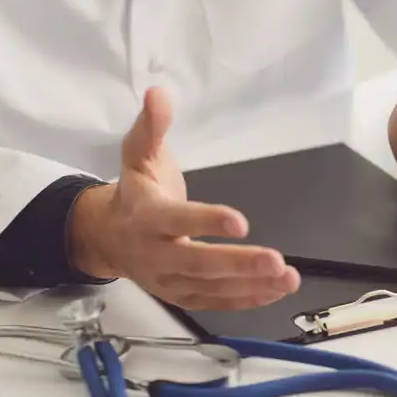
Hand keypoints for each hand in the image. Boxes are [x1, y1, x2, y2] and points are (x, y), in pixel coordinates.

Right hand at [68, 87, 300, 309]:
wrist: (107, 237)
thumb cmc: (135, 192)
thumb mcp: (138, 155)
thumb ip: (152, 127)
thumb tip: (159, 94)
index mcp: (147, 216)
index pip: (178, 221)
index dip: (207, 222)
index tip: (240, 222)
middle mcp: (155, 253)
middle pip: (198, 263)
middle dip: (238, 263)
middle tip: (276, 260)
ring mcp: (169, 280)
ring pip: (212, 287)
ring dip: (253, 285)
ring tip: (289, 278)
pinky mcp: (182, 296)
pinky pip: (217, 302)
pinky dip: (248, 299)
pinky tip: (276, 291)